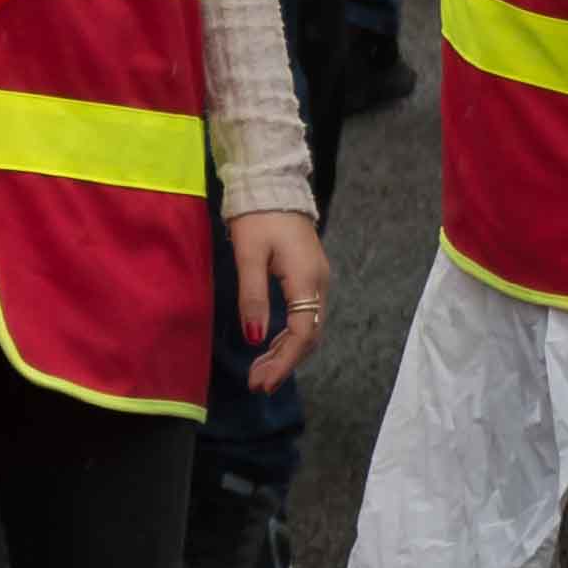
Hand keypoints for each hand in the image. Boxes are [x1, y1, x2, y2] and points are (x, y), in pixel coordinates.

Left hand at [229, 208, 332, 394]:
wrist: (273, 184)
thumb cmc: (258, 217)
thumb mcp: (249, 255)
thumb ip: (252, 296)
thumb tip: (254, 338)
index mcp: (307, 280)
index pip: (302, 333)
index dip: (283, 361)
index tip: (261, 382)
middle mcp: (319, 284)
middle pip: (308, 336)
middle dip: (284, 363)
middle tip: (256, 384)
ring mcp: (317, 280)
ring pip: (307, 328)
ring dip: (285, 352)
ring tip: (259, 372)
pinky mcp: (309, 276)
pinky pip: (304, 316)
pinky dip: (287, 336)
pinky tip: (269, 345)